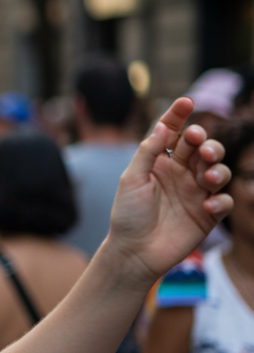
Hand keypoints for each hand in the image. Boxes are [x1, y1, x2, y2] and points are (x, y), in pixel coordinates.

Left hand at [107, 97, 231, 285]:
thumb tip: (163, 125)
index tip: (186, 101)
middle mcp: (182, 174)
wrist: (133, 251)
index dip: (179, 116)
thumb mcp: (131, 179)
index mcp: (161, 162)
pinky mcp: (207, 214)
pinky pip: (223, 201)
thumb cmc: (128, 214)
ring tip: (208, 176)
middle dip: (206, 142)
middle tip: (200, 145)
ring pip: (219, 170)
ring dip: (218, 168)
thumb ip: (147, 152)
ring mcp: (196, 193)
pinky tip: (208, 205)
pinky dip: (220, 199)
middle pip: (203, 148)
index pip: (173, 134)